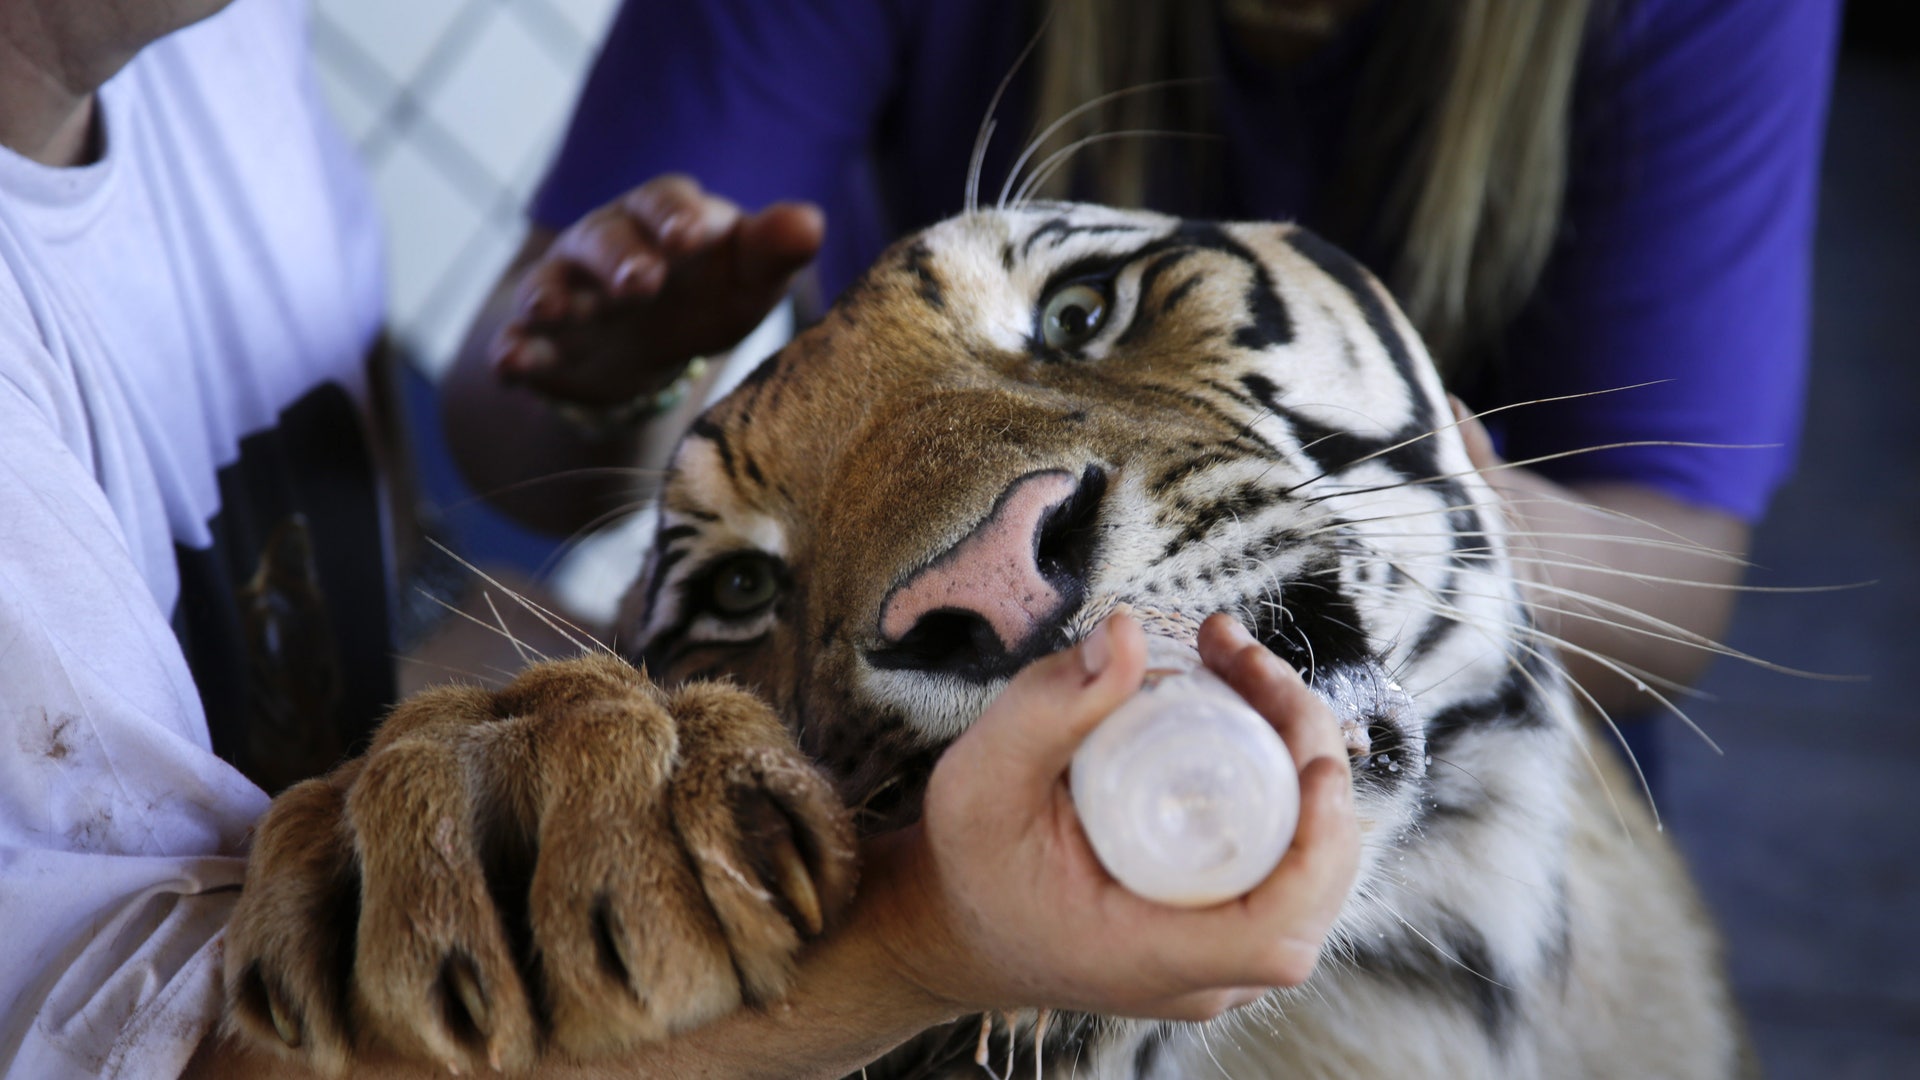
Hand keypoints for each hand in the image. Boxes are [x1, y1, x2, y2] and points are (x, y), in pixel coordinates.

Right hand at [493, 174, 823, 405]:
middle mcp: (608, 242)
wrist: (650, 344)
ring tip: (554, 310)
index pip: (666, 201)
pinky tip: (510, 363)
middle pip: (606, 237)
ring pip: (552, 282)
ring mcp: (568, 289)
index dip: (675, 216)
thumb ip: (774, 250)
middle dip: (619, 257)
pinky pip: (518, 340)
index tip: (690, 237)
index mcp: (665, 218)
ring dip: (551, 294)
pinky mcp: (542, 341)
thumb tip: (810, 221)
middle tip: (641, 284)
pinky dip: (513, 351)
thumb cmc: (711, 293)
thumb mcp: (748, 278)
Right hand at [870, 611, 1360, 1021]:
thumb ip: (1048, 708)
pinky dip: (1284, 785)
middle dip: (1306, 754)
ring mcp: (1217, 957)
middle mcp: (1199, 974)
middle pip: (1311, 881)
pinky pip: (1283, 862)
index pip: (1275, 930)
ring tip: (1240, 666)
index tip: (1314, 761)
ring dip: (1298, 759)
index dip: (1318, 847)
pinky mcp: (1220, 927)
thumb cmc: (967, 860)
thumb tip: (1131, 634)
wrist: (953, 922)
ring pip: (1308, 868)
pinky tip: (1247, 709)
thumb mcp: (984, 778)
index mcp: (1147, 956)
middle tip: (1247, 662)